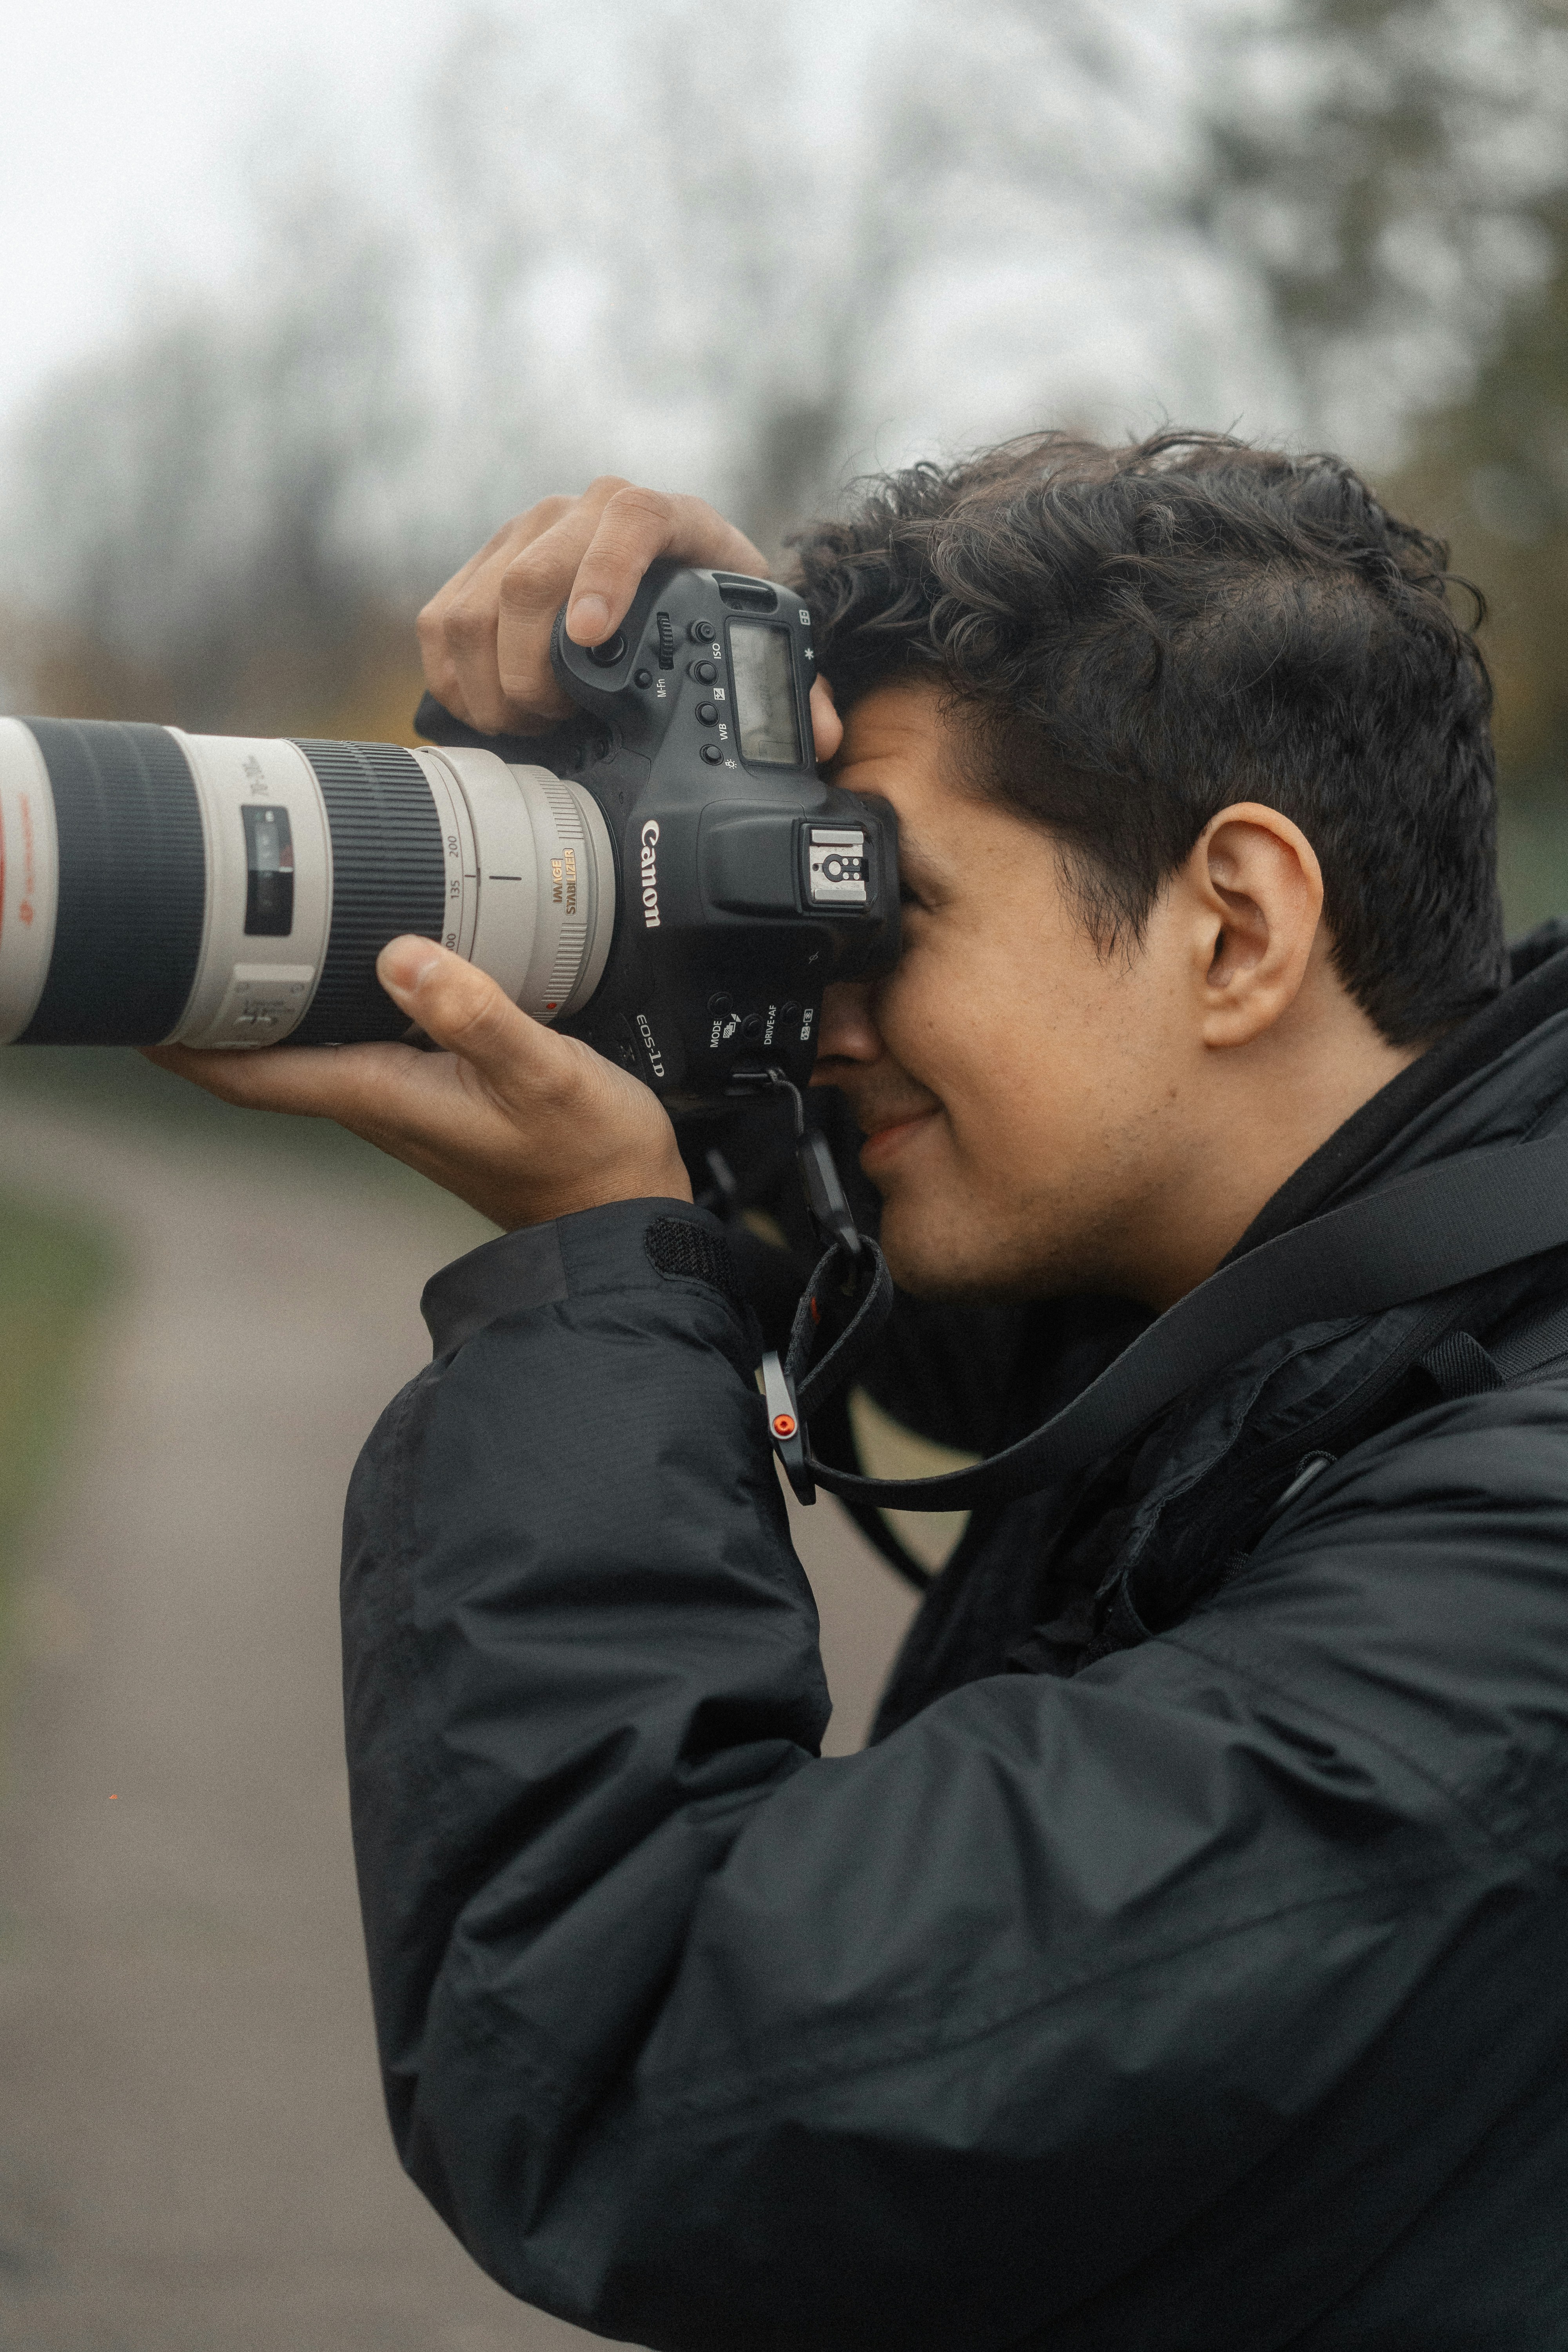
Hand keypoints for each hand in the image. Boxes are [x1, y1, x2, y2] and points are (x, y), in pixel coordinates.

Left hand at [145, 939, 692, 1230]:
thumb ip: (475, 1013)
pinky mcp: (433, 1090)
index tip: (138, 989)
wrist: (626, 1210)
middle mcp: (377, 1101)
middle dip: (211, 1003)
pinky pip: (355, 1040)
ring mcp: (401, 1100)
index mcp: (382, 1094)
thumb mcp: (541, 1072)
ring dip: (267, 999)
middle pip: (261, 1054)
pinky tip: (346, 961)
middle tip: (178, 933)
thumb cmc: (587, 1153)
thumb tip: (404, 956)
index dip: (184, 1036)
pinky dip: (330, 1001)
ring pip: (305, 1044)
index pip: (249, 1071)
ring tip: (238, 931)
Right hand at [417, 476, 842, 758]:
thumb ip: (792, 682)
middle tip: (556, 724)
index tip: (588, 641)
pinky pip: (442, 621)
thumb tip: (819, 734)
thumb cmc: (709, 611)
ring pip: (476, 606)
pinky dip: (457, 679)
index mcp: (666, 518)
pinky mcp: (480, 565)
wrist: (663, 579)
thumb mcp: (757, 637)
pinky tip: (491, 713)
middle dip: (533, 671)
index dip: (602, 576)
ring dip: (493, 684)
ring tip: (531, 725)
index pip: (629, 523)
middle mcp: (585, 510)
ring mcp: (526, 533)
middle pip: (531, 579)